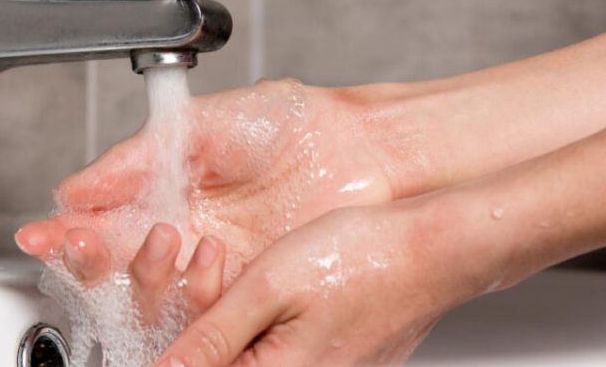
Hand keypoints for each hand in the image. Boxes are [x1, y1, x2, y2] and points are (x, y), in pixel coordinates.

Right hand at [17, 79, 397, 277]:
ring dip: (145, 275)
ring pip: (154, 296)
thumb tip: (73, 189)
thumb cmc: (286, 124)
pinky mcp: (247, 291)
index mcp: (163, 194)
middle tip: (87, 244)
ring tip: (168, 239)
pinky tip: (200, 264)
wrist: (358, 148)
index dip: (66, 232)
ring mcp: (213, 267)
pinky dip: (192, 296)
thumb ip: (132, 159)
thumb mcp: (198, 126)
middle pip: (117, 267)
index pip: (101, 223)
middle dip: (89, 261)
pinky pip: (203, 311)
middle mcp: (182, 236)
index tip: (41, 235)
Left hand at [155, 204, 463, 366]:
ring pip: (240, 352)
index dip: (174, 332)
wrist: (430, 249)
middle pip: (215, 362)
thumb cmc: (362, 261)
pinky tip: (268, 281)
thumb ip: (209, 338)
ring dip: (222, 311)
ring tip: (238, 264)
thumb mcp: (267, 289)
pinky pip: (269, 346)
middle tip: (209, 264)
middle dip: (195, 314)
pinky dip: (253, 315)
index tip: (180, 295)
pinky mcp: (324, 362)